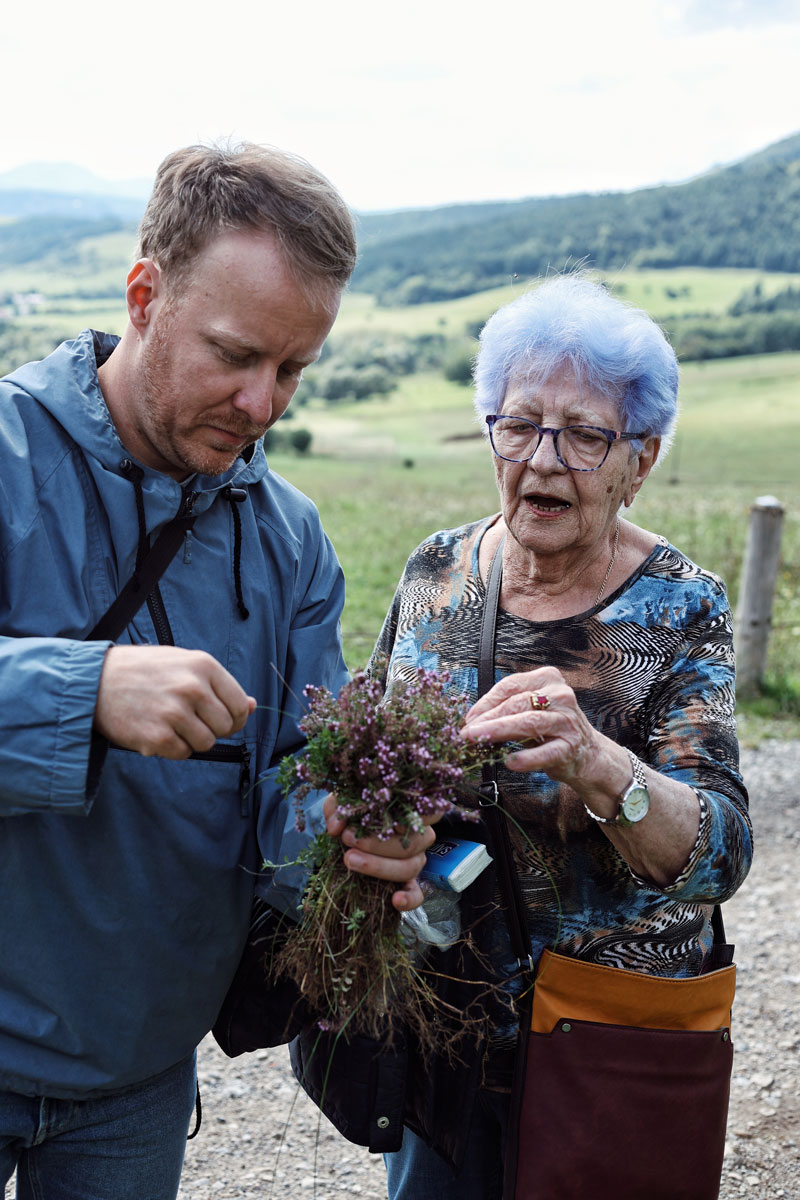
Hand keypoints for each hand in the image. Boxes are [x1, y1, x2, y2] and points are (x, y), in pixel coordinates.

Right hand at [94, 645, 256, 757]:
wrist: (94, 680)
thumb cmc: (143, 671)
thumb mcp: (184, 664)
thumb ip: (218, 685)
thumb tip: (252, 705)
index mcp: (204, 666)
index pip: (240, 705)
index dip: (234, 717)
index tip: (219, 718)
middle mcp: (192, 687)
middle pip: (225, 727)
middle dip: (211, 728)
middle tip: (187, 720)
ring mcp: (175, 713)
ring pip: (206, 743)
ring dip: (191, 740)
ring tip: (170, 724)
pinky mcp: (157, 736)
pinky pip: (183, 754)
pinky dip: (172, 748)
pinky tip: (156, 731)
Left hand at [323, 793, 438, 911]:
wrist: (350, 838)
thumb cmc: (353, 815)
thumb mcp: (343, 804)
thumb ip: (338, 808)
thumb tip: (336, 827)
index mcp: (411, 814)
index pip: (429, 812)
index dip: (412, 817)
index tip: (384, 818)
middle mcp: (419, 839)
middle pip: (411, 843)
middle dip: (377, 844)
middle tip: (348, 839)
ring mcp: (416, 862)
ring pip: (409, 868)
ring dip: (380, 866)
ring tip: (350, 860)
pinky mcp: (409, 885)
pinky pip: (416, 895)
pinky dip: (408, 900)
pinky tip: (395, 900)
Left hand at [462, 667, 600, 786]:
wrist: (586, 752)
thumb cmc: (550, 727)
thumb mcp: (531, 708)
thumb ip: (507, 707)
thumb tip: (471, 719)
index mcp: (548, 678)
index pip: (510, 685)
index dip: (486, 701)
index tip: (468, 717)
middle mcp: (560, 695)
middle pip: (517, 703)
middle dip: (488, 719)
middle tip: (467, 732)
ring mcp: (567, 721)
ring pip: (528, 723)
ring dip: (498, 732)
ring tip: (478, 741)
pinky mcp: (570, 747)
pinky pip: (545, 752)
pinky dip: (526, 758)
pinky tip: (510, 762)